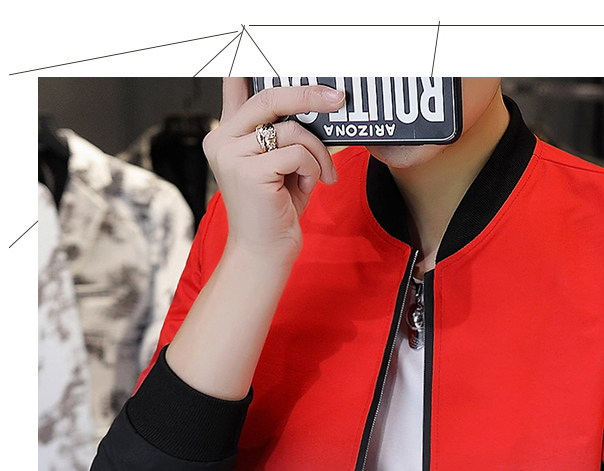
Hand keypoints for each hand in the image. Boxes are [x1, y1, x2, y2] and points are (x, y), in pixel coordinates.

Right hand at [202, 79, 345, 260]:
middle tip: (337, 99)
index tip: (254, 39)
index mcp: (226, 134)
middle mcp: (222, 140)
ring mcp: (232, 155)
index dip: (247, 63)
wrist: (265, 253)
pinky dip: (313, 169)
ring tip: (321, 175)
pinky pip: (297, 154)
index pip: (234, 85)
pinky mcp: (249, 172)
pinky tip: (310, 187)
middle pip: (270, 97)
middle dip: (308, 95)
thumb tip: (317, 102)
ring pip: (291, 130)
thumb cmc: (276, 211)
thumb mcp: (281, 166)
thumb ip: (285, 134)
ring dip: (317, 153)